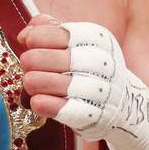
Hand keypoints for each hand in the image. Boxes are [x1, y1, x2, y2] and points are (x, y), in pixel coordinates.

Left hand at [18, 15, 148, 149]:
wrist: (122, 105)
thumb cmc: (88, 70)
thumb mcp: (76, 45)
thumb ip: (51, 32)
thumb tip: (26, 33)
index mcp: (101, 41)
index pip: (69, 34)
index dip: (43, 36)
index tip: (27, 40)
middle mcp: (106, 65)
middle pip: (68, 59)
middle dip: (39, 59)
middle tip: (25, 63)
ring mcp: (104, 92)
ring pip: (69, 85)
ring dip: (42, 82)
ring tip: (28, 81)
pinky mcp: (98, 117)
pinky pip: (73, 111)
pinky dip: (51, 106)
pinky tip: (36, 102)